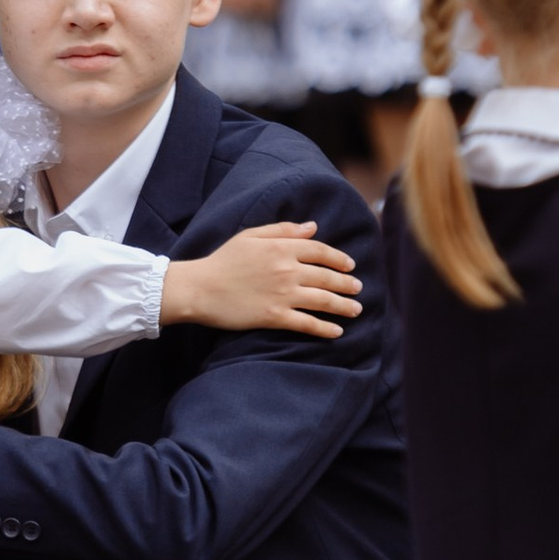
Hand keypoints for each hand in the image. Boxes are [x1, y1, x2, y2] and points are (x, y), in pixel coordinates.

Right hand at [163, 218, 361, 339]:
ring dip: (343, 306)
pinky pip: (307, 323)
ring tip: (356, 310)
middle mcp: (287, 270)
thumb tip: (312, 227)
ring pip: (323, 300)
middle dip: (347, 284)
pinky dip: (325, 328)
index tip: (350, 265)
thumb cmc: (223, 260)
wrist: (200, 288)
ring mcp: (283, 295)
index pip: (320, 251)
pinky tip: (337, 331)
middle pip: (327, 277)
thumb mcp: (251, 236)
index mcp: (282, 248)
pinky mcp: (275, 317)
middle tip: (358, 289)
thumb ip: (283, 230)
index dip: (338, 258)